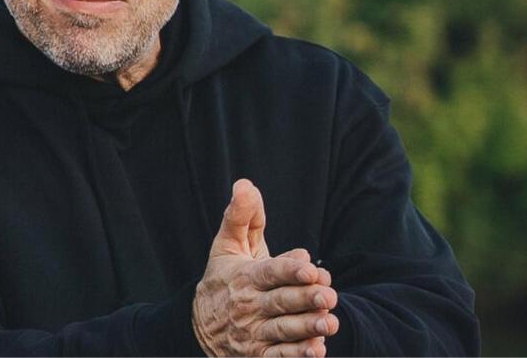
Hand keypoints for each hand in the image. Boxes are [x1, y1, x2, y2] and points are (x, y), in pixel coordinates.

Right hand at [193, 179, 338, 356]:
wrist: (197, 325)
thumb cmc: (223, 277)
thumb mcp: (227, 245)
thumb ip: (242, 216)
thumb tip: (245, 185)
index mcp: (244, 276)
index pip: (269, 272)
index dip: (289, 270)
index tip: (310, 268)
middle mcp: (248, 306)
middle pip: (279, 303)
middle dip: (305, 299)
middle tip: (329, 296)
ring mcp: (252, 334)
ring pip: (282, 332)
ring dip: (306, 328)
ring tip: (329, 323)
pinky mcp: (257, 356)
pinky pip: (278, 357)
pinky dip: (297, 355)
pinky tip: (318, 350)